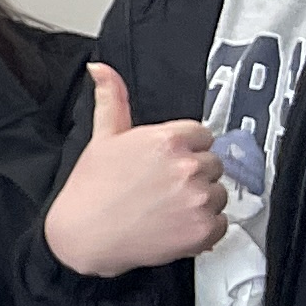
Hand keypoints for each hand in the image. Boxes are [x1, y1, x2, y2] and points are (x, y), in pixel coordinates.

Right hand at [45, 65, 227, 276]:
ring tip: (167, 207)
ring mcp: (198, 199)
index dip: (184, 149)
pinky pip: (221, 223)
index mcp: (167, 140)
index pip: (202, 135)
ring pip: (219, 193)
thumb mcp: (102, 138)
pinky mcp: (204, 229)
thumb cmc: (92, 188)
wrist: (84, 236)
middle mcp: (187, 167)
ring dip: (200, 201)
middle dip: (193, 174)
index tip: (165, 163)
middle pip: (214, 163)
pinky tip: (174, 224)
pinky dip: (203, 228)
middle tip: (163, 187)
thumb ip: (112, 99)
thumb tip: (101, 69)